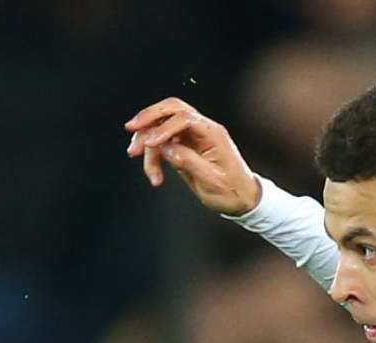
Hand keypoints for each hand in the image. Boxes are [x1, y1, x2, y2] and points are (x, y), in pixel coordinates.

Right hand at [123, 98, 259, 215]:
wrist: (244, 200)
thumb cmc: (233, 191)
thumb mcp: (212, 181)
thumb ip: (189, 162)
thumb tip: (166, 149)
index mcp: (213, 134)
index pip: (184, 118)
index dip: (164, 128)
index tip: (151, 144)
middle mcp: (203, 130)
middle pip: (172, 109)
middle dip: (149, 117)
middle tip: (132, 128)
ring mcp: (193, 136)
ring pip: (163, 124)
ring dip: (147, 139)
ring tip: (138, 158)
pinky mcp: (186, 146)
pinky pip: (163, 142)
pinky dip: (154, 153)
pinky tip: (154, 172)